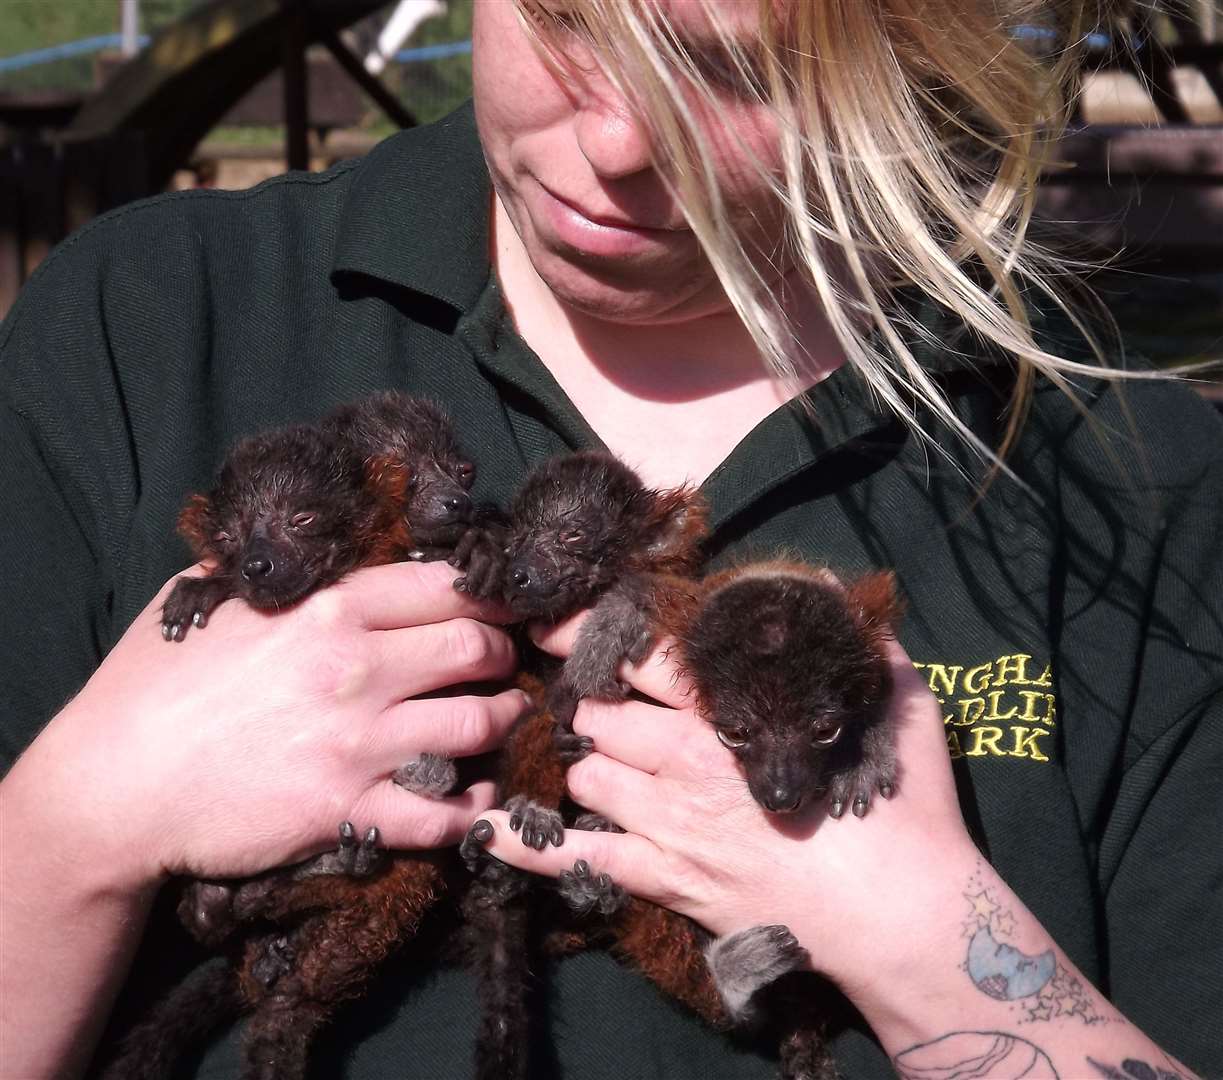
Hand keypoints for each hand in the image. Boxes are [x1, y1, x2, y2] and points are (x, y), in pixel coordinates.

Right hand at [15, 560, 528, 890]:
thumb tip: (291, 544)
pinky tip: (477, 797)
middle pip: (476, 648)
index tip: (497, 607)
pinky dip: (473, 806)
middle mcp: (357, 670)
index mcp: (328, 609)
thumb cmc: (149, 684)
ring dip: (504, 721)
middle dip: (502, 654)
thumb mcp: (201, 598)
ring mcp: (358, 743)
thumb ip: (263, 568)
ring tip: (505, 719)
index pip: (444, 587)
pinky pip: (443, 812)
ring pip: (477, 724)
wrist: (111, 786)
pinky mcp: (349, 810)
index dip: (485, 596)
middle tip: (503, 663)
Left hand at [472, 614, 977, 998]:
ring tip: (591, 753)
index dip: (592, 631)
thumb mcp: (900, 708)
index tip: (555, 615)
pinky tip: (484, 831)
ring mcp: (668, 828)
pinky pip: (577, 861)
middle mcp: (685, 767)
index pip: (643, 659)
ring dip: (583, 761)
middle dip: (588, 701)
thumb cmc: (903, 813)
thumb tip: (832, 589)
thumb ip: (863, 643)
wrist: (903, 920)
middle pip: (600, 718)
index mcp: (730, 719)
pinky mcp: (665, 882)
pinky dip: (527, 847)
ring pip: (586, 776)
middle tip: (588, 694)